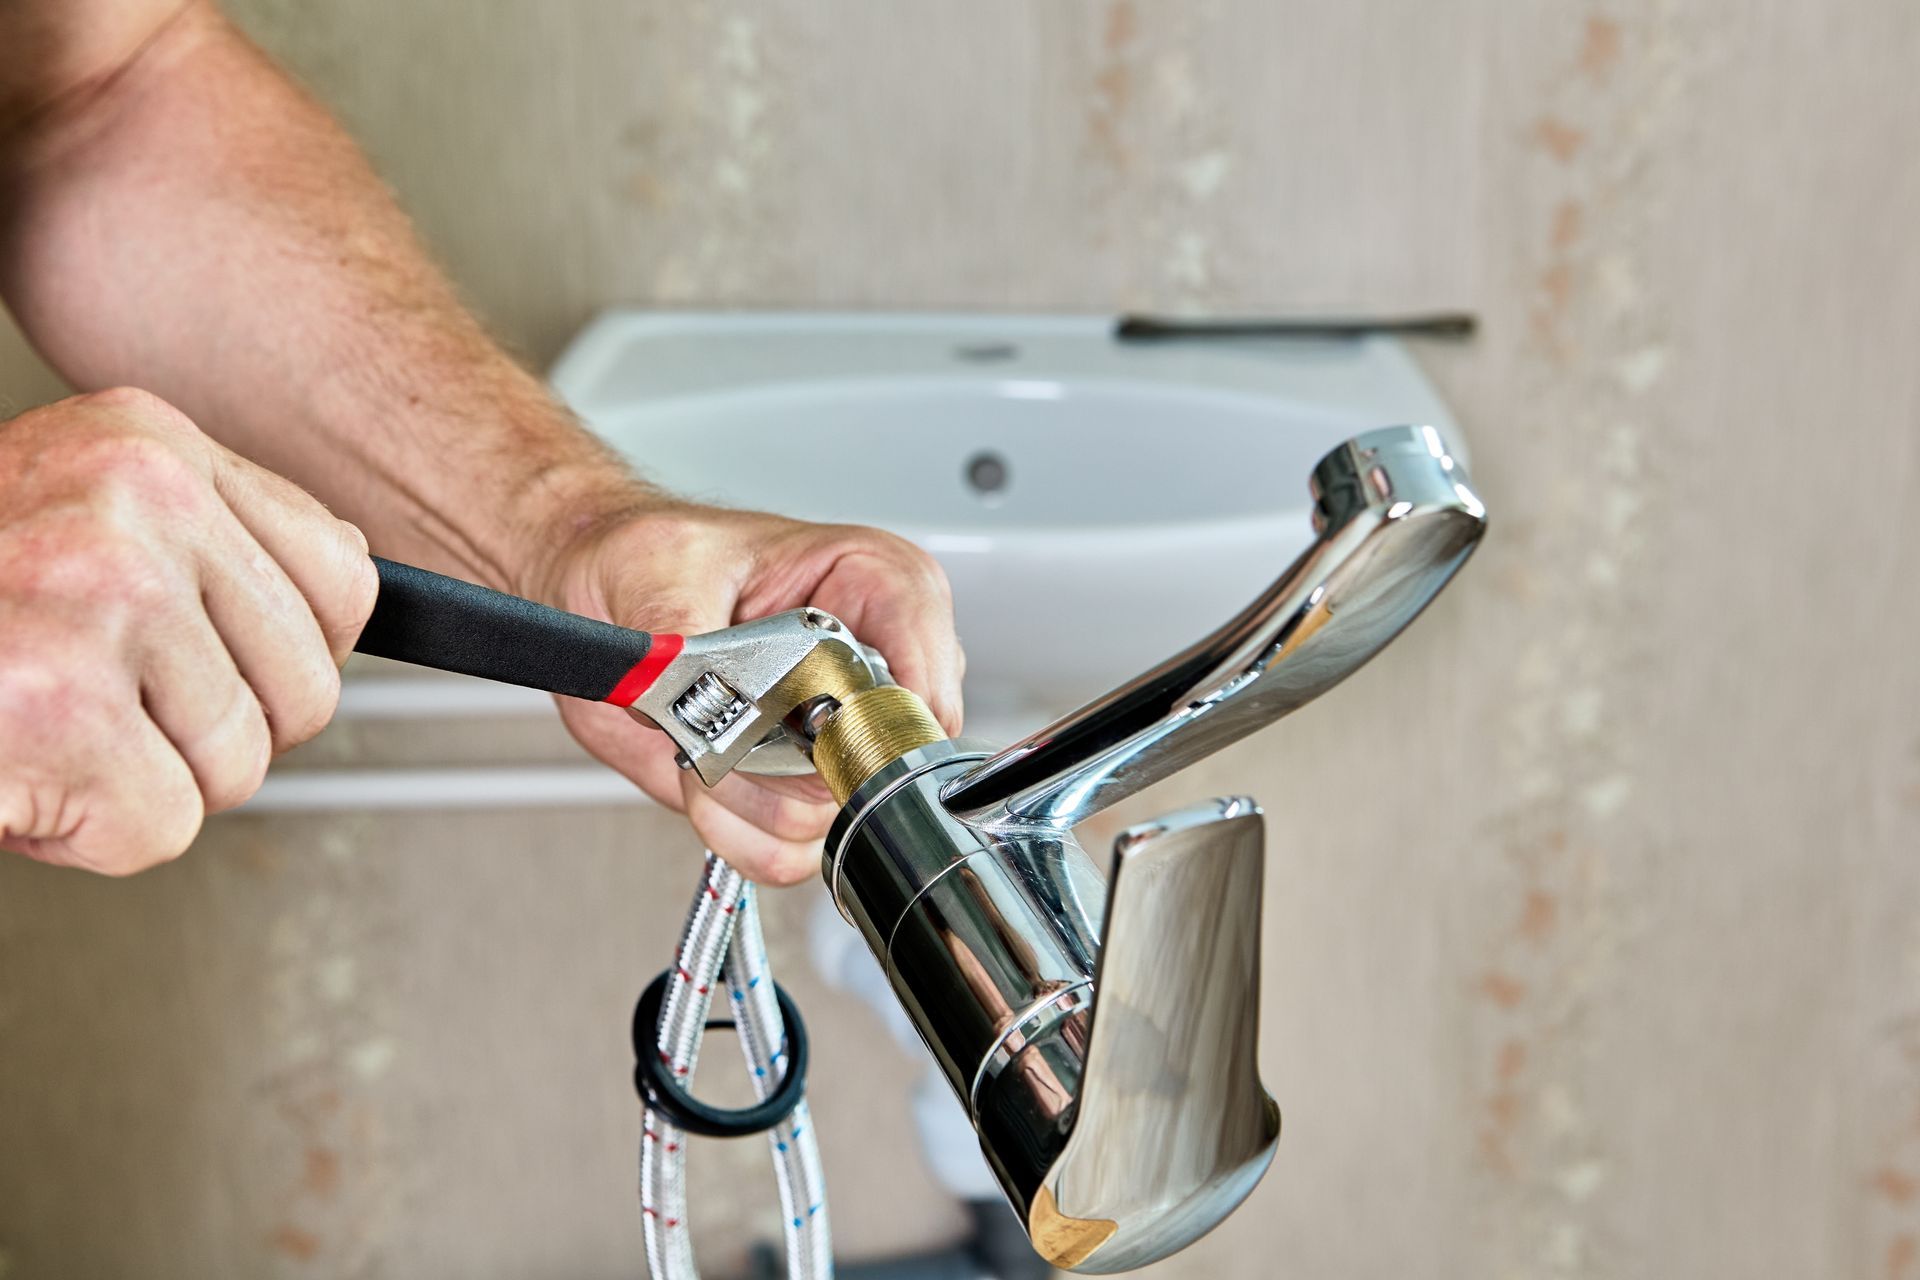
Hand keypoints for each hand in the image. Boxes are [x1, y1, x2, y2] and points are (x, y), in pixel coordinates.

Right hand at [0, 388, 376, 873]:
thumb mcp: (87, 524)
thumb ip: (210, 554)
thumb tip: (344, 618)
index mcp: (150, 444)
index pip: (344, 579)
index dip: (283, 653)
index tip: (206, 664)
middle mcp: (138, 498)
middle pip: (307, 688)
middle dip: (210, 731)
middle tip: (101, 706)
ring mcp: (102, 594)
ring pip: (241, 766)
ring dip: (144, 782)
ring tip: (48, 728)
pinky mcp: (61, 705)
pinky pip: (168, 827)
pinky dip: (91, 835)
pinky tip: (24, 772)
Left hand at [534, 505, 963, 885]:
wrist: (605, 594)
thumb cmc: (651, 556)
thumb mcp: (664, 570)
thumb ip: (687, 637)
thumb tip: (694, 694)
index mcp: (873, 585)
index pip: (924, 676)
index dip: (871, 721)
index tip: (799, 723)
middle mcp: (870, 665)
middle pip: (877, 764)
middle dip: (784, 764)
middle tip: (725, 721)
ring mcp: (839, 734)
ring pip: (827, 816)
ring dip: (744, 793)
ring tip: (697, 740)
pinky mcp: (798, 787)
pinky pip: (791, 852)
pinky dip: (731, 828)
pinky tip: (698, 776)